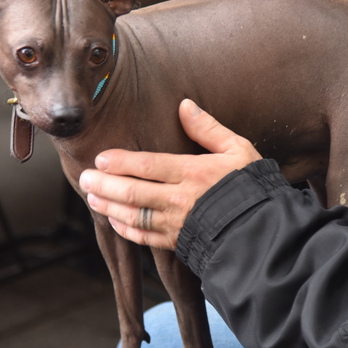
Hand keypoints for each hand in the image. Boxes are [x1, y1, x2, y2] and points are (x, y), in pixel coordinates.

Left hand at [81, 99, 260, 249]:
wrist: (263, 229)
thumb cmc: (250, 185)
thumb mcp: (237, 149)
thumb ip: (208, 128)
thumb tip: (184, 105)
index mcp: (192, 173)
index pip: (148, 166)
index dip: (120, 162)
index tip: (101, 158)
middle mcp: (180, 200)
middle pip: (133, 192)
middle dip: (105, 185)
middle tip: (84, 177)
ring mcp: (177, 224)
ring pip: (134, 216)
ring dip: (109, 206)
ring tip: (92, 196)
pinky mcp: (177, 243)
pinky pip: (145, 237)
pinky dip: (126, 229)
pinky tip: (113, 220)